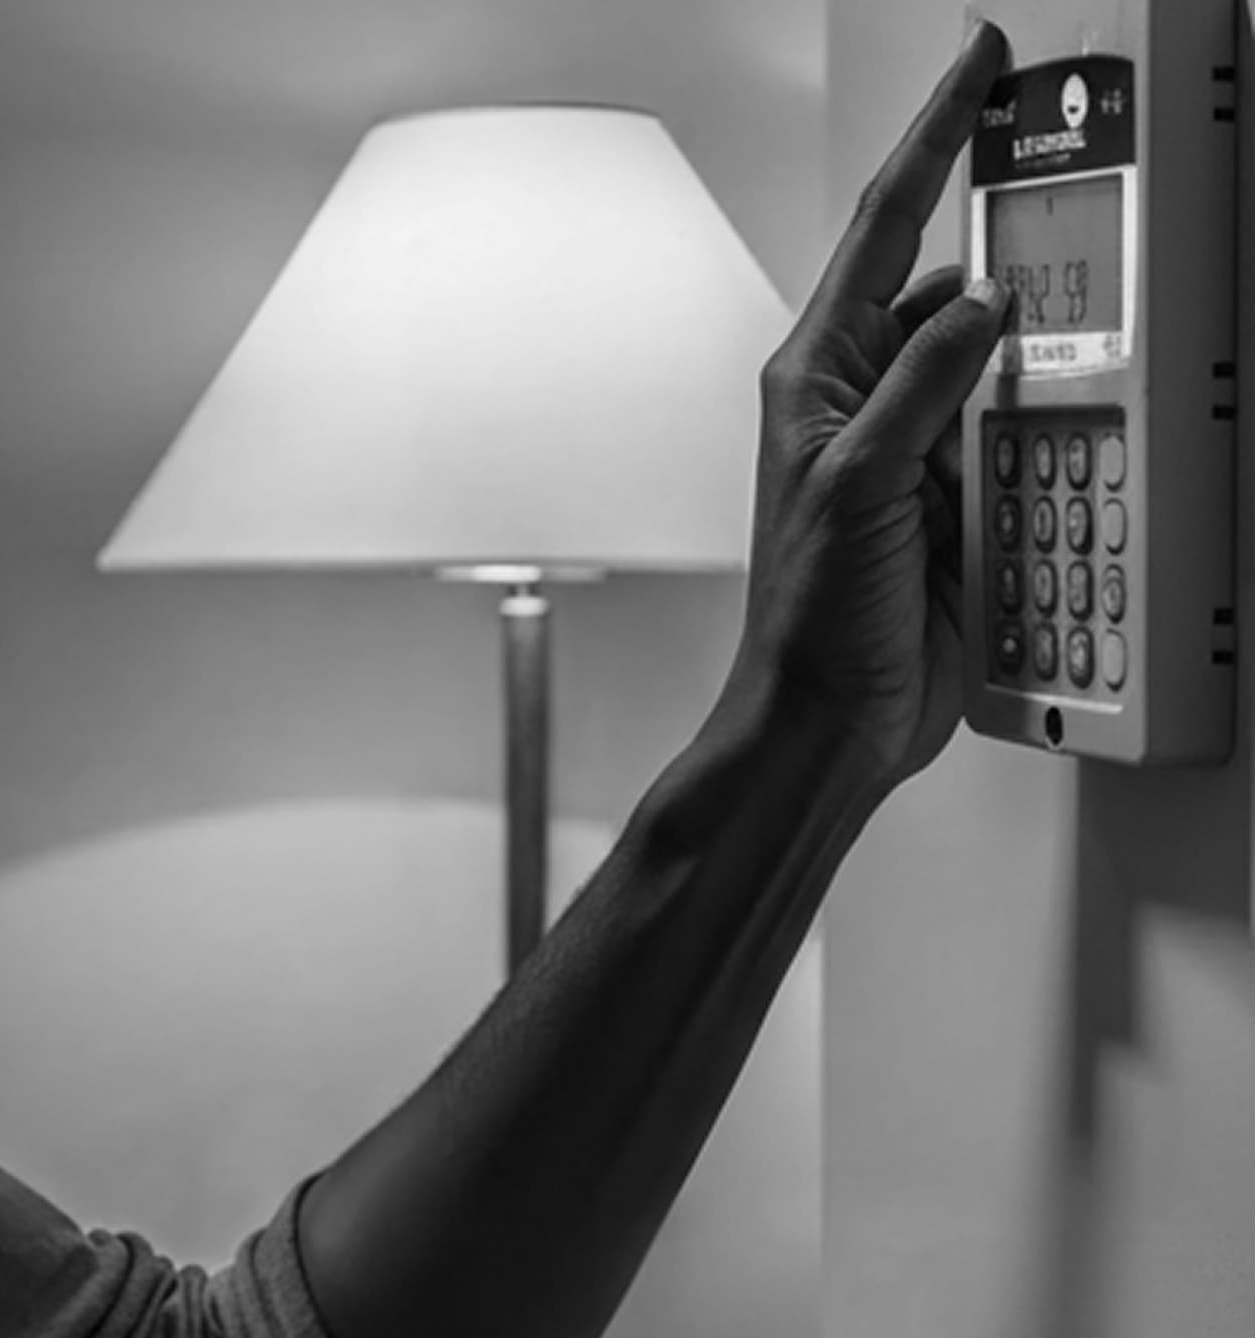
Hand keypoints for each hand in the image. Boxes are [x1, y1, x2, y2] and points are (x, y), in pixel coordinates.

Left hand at [733, 19, 1014, 797]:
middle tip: (1070, 187)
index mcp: (815, 376)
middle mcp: (861, 399)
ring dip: (1039, 352)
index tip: (978, 65)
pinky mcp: (955, 493)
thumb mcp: (858, 488)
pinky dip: (1052, 421)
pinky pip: (1022, 427)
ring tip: (1078, 338)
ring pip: (1000, 356)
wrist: (829, 720)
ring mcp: (913, 445)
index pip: (886, 228)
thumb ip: (920, 388)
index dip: (936, 137)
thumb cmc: (809, 620)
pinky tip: (1070, 429)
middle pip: (951, 281)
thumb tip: (979, 301)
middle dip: (1009, 246)